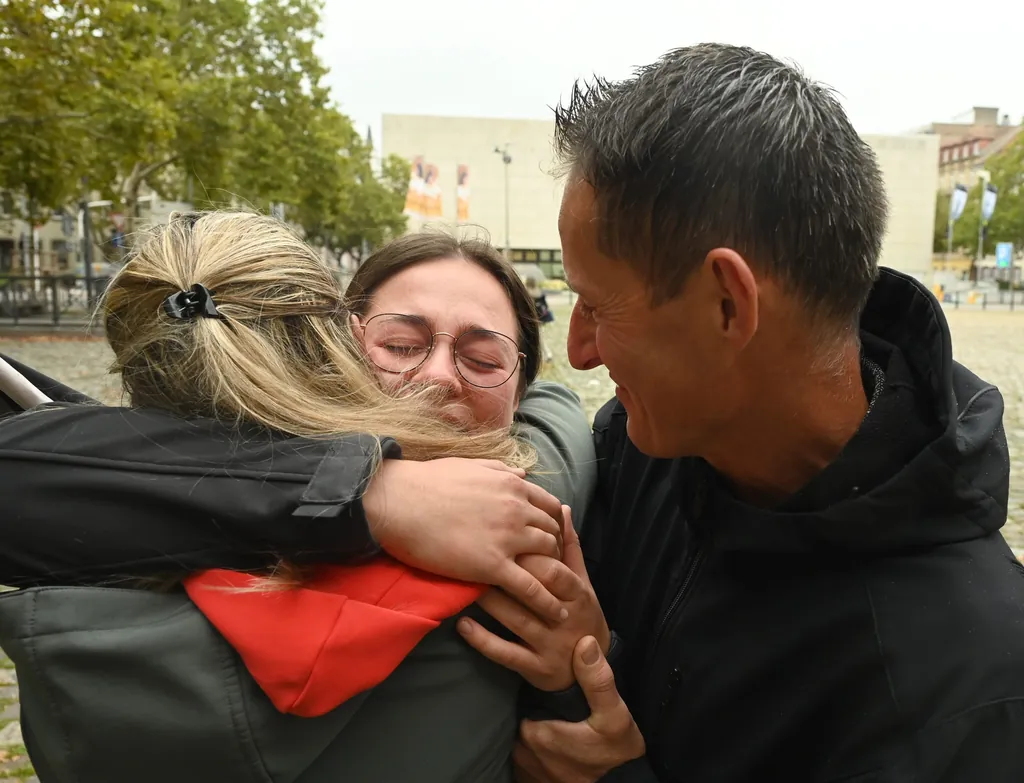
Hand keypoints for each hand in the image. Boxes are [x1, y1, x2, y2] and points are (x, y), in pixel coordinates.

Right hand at [363, 458, 567, 622]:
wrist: (400, 501)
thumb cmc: (427, 482)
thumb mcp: (470, 466)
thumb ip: (500, 471)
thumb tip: (522, 474)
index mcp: (512, 487)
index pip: (550, 507)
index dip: (553, 523)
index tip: (549, 536)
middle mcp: (517, 511)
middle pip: (552, 534)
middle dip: (555, 550)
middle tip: (552, 567)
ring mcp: (508, 538)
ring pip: (548, 560)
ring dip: (556, 576)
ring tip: (561, 593)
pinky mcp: (493, 566)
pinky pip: (531, 589)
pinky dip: (548, 603)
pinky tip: (557, 614)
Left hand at [457, 506, 609, 690]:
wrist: (590, 671)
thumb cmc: (581, 613)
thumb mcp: (582, 581)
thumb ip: (569, 547)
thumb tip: (562, 509)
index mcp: (577, 594)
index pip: (555, 572)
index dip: (533, 556)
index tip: (506, 538)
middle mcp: (565, 619)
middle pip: (535, 594)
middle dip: (508, 575)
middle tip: (475, 554)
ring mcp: (550, 645)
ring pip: (517, 621)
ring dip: (490, 602)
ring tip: (465, 584)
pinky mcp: (535, 668)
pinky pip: (505, 653)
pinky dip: (483, 639)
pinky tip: (462, 625)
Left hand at [514, 636, 645, 782]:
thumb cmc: (614, 754)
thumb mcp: (615, 716)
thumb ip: (598, 681)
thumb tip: (585, 642)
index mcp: (537, 733)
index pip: (525, 702)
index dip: (539, 695)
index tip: (553, 694)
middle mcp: (525, 753)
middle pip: (524, 719)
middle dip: (539, 715)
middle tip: (561, 714)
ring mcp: (528, 769)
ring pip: (524, 739)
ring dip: (539, 734)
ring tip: (560, 728)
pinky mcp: (532, 779)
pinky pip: (528, 759)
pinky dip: (539, 753)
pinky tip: (559, 749)